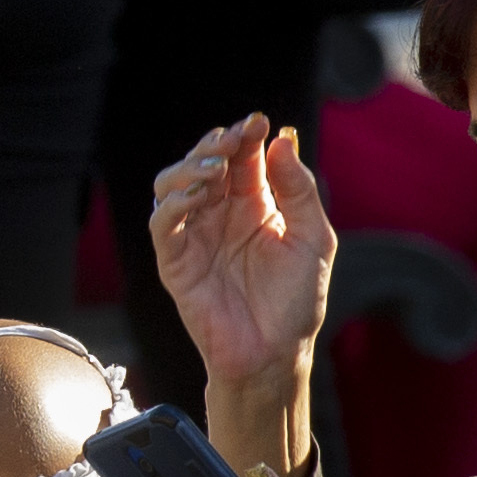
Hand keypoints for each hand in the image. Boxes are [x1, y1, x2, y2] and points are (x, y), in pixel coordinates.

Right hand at [151, 114, 335, 395]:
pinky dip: (174, 202)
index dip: (247, 135)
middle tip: (235, 138)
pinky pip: (163, 223)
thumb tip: (281, 140)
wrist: (275, 354)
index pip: (243, 156)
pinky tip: (197, 194)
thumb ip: (298, 190)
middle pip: (205, 161)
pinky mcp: (175, 261)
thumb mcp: (313, 238)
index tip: (259, 122)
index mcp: (254, 204)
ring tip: (215, 167)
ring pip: (173, 183)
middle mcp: (221, 213)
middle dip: (217, 144)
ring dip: (189, 167)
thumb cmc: (296, 302)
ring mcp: (196, 235)